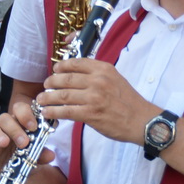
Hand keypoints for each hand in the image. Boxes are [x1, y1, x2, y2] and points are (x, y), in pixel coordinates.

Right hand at [0, 99, 49, 177]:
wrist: (17, 174)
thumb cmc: (27, 157)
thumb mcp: (37, 157)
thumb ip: (42, 154)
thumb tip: (50, 155)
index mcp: (21, 124)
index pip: (20, 109)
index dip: (26, 114)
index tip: (33, 126)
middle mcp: (7, 127)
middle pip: (5, 118)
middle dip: (15, 129)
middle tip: (24, 142)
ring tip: (5, 143)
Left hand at [40, 57, 155, 144]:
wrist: (142, 120)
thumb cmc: (128, 101)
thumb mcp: (115, 79)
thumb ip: (97, 75)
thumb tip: (75, 76)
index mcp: (104, 69)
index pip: (76, 63)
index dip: (61, 66)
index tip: (55, 69)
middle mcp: (98, 80)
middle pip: (66, 78)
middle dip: (51, 82)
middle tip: (45, 86)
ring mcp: (94, 97)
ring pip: (63, 95)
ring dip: (48, 98)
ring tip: (41, 100)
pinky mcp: (91, 114)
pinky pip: (66, 111)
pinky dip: (53, 112)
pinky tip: (47, 112)